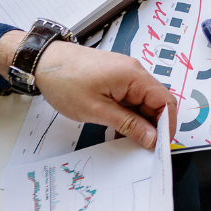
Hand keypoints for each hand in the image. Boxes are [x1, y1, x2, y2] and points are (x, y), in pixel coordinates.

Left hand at [0, 34, 175, 148]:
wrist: (44, 62)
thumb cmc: (66, 80)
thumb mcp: (97, 110)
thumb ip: (128, 124)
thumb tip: (152, 138)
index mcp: (134, 76)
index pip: (165, 102)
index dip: (167, 126)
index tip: (160, 147)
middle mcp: (134, 73)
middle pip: (156, 103)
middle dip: (153, 127)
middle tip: (142, 149)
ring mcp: (125, 76)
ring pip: (143, 104)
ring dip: (139, 123)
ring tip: (127, 142)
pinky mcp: (115, 80)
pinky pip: (130, 100)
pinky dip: (128, 116)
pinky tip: (118, 131)